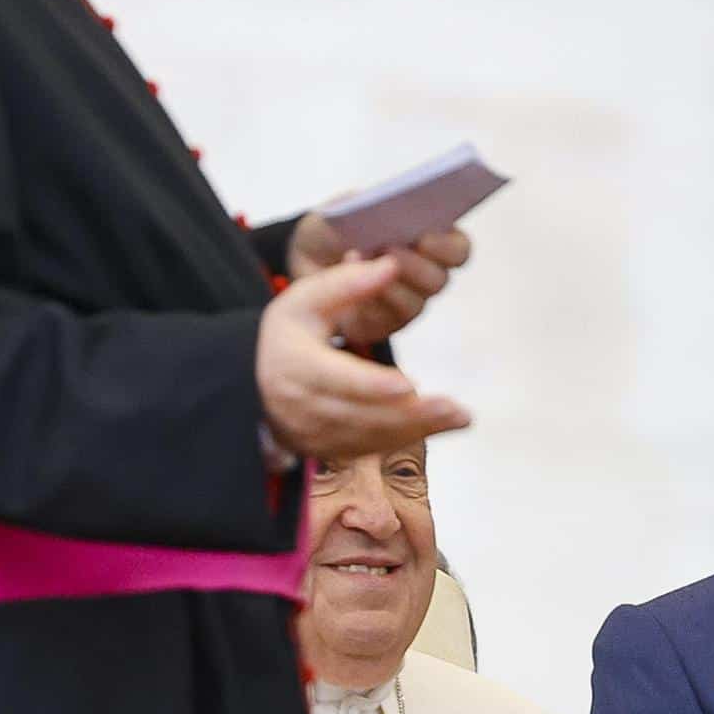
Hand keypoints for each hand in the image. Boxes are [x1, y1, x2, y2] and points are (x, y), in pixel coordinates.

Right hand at [255, 256, 471, 457]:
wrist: (253, 382)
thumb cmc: (287, 334)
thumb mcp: (304, 300)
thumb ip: (347, 283)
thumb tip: (391, 264)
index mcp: (295, 365)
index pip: (337, 379)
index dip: (373, 385)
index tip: (410, 385)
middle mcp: (304, 406)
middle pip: (362, 414)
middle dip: (411, 415)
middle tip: (454, 408)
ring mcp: (316, 434)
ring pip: (372, 436)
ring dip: (419, 429)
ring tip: (460, 417)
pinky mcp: (330, 449)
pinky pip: (372, 447)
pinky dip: (409, 437)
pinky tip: (443, 424)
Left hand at [288, 212, 471, 332]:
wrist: (306, 261)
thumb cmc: (336, 229)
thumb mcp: (343, 206)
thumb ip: (363, 203)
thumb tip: (378, 207)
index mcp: (431, 240)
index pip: (457, 248)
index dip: (446, 245)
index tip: (424, 235)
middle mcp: (426, 274)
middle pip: (439, 280)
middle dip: (415, 265)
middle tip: (390, 250)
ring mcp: (407, 302)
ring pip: (415, 303)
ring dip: (388, 283)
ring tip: (358, 258)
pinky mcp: (384, 324)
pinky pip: (386, 319)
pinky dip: (369, 300)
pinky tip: (351, 283)